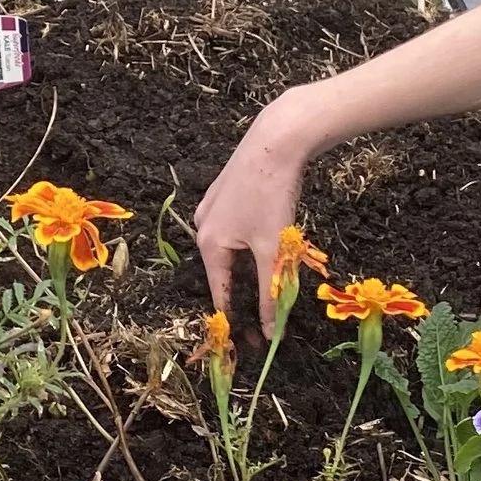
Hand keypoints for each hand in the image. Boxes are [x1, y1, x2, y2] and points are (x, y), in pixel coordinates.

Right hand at [195, 96, 313, 317]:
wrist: (276, 139)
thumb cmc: (271, 196)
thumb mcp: (273, 249)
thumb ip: (271, 292)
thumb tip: (271, 332)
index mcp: (209, 243)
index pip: (220, 292)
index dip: (237, 319)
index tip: (252, 341)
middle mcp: (203, 225)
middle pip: (224, 271)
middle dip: (245, 294)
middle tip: (268, 316)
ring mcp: (213, 206)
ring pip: (232, 249)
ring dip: (251, 268)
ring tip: (273, 280)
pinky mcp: (226, 191)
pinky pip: (236, 228)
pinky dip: (251, 244)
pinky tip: (269, 241)